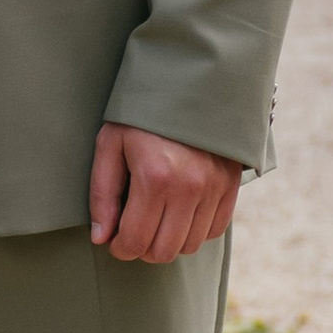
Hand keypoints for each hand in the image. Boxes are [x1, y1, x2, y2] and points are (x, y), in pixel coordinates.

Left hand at [88, 124, 242, 263]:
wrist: (189, 80)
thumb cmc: (142, 113)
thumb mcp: (111, 144)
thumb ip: (103, 193)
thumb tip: (101, 237)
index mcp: (154, 177)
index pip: (135, 241)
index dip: (119, 248)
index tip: (114, 239)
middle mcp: (189, 187)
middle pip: (164, 251)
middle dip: (142, 248)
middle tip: (133, 231)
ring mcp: (215, 187)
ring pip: (190, 245)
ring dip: (169, 241)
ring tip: (156, 221)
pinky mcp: (231, 184)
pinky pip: (215, 229)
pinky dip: (196, 231)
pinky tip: (180, 214)